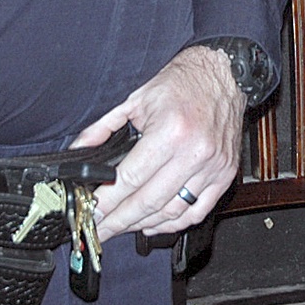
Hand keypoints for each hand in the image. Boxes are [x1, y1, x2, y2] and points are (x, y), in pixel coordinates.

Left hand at [75, 46, 244, 240]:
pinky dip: (174, 223)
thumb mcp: (136, 99)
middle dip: (119, 221)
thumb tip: (79, 150)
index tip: (91, 213)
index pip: (130, 179)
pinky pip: (198, 211)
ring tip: (122, 226)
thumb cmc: (183, 83)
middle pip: (148, 201)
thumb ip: (104, 127)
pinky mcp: (224, 174)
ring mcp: (212, 166)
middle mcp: (193, 152)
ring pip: (172, 212)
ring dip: (143, 224)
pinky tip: (154, 223)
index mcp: (169, 131)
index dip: (106, 202)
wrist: (225, 74)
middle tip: (100, 230)